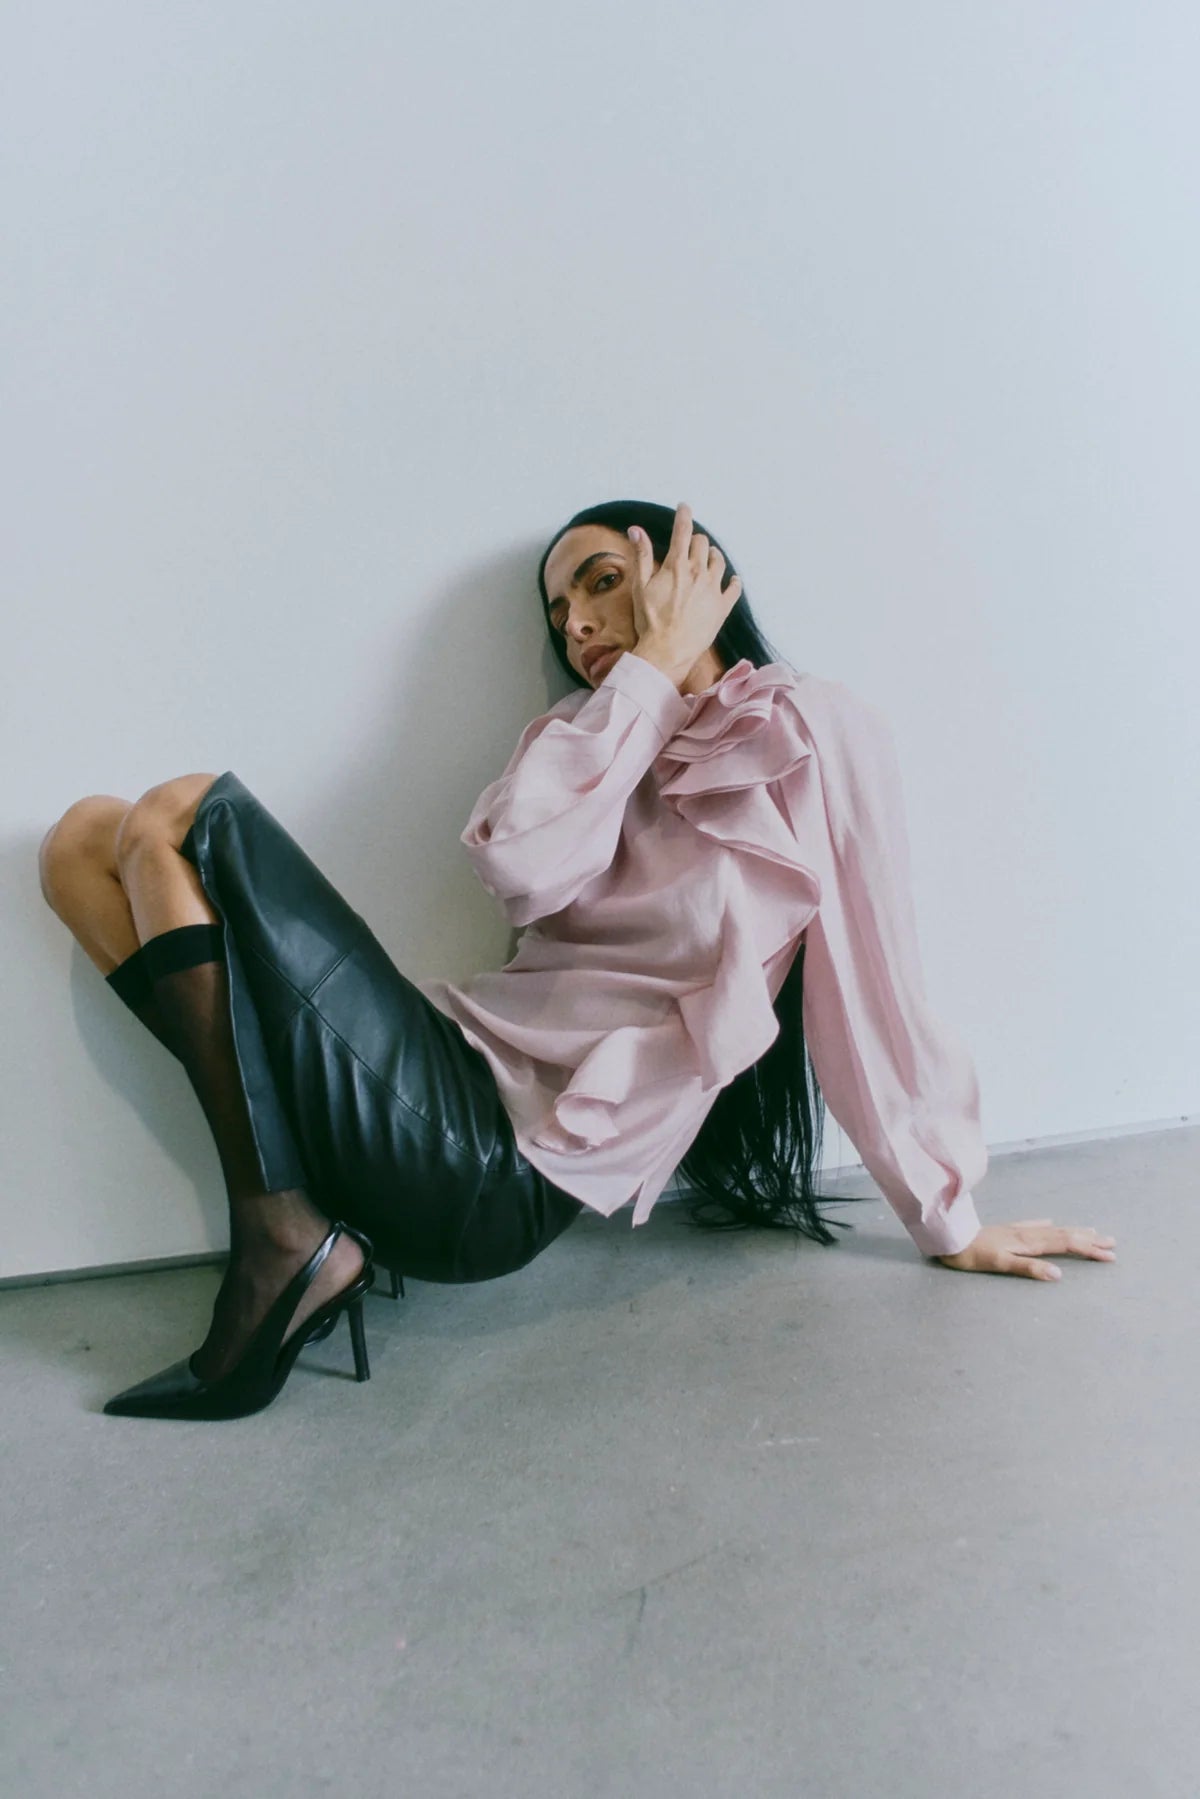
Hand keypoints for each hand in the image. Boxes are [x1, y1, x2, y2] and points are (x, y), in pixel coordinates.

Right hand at [628, 502, 742, 682]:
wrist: (667, 652)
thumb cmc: (650, 621)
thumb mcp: (640, 586)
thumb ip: (641, 555)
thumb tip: (635, 530)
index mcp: (677, 565)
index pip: (683, 531)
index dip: (683, 515)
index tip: (684, 507)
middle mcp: (698, 572)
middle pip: (702, 543)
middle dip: (696, 540)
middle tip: (691, 544)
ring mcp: (713, 589)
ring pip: (719, 561)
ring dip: (713, 555)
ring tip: (709, 557)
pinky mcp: (722, 607)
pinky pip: (734, 588)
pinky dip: (734, 581)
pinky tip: (733, 580)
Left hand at [935, 1218, 1117, 1280]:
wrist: (950, 1238)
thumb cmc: (973, 1255)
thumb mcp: (1001, 1264)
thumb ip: (1029, 1268)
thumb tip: (1058, 1274)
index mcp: (1029, 1243)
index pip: (1066, 1244)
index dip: (1089, 1249)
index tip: (1110, 1256)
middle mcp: (1028, 1233)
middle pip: (1065, 1235)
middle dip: (1090, 1240)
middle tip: (1113, 1243)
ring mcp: (1018, 1230)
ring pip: (1053, 1230)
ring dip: (1075, 1231)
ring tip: (1093, 1231)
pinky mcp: (1007, 1230)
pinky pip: (1034, 1225)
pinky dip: (1048, 1226)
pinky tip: (1051, 1222)